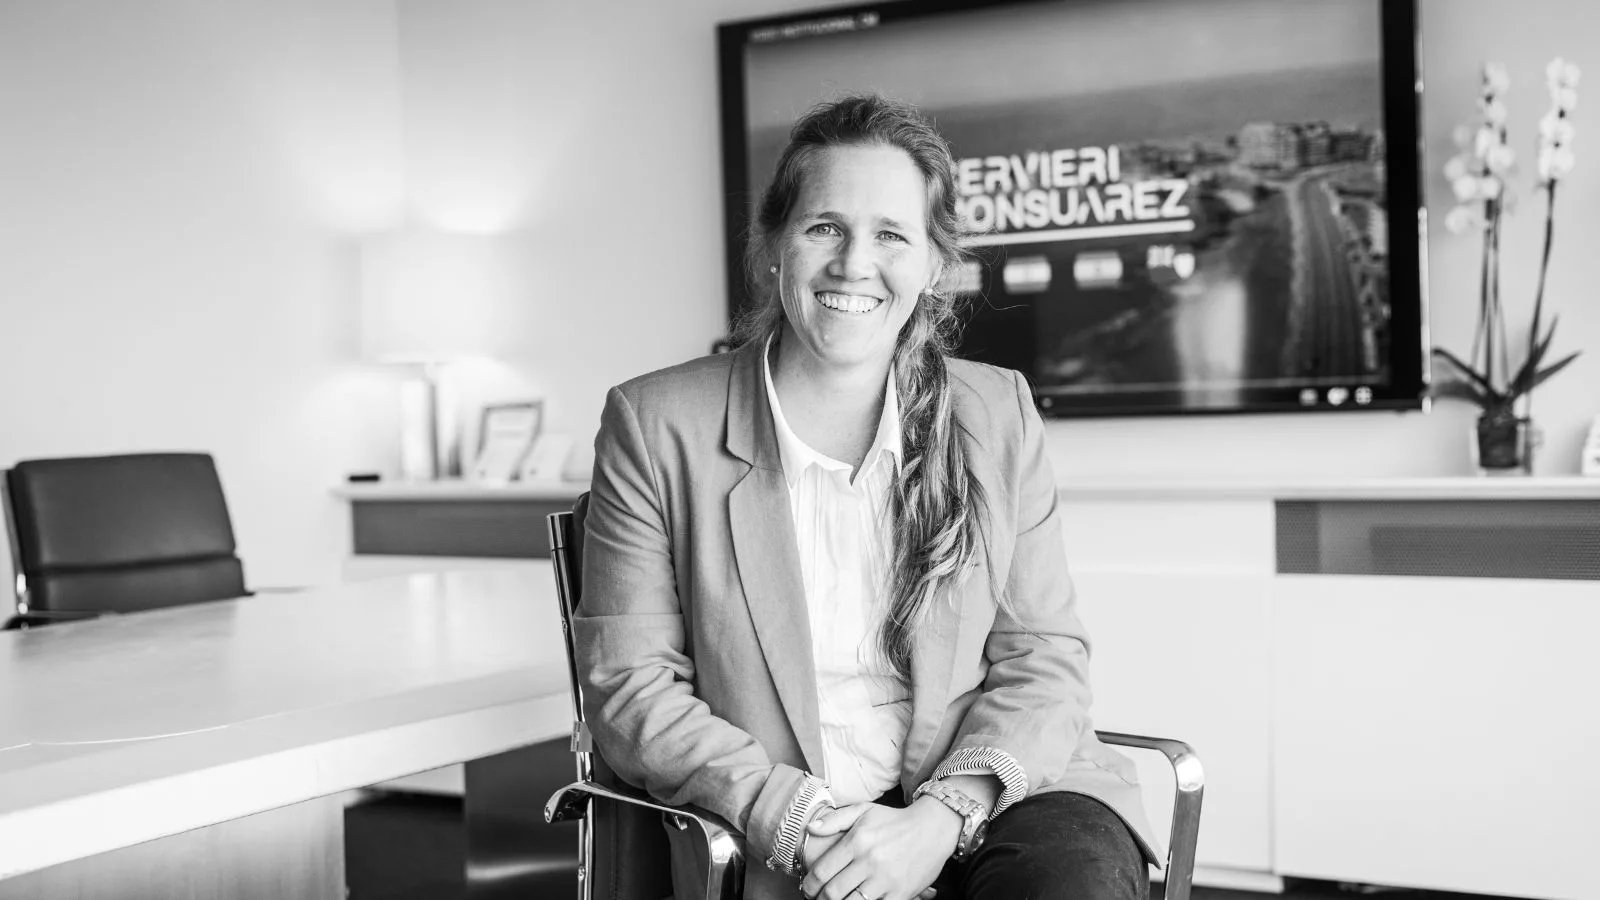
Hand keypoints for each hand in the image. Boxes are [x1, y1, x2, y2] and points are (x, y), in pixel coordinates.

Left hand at [800, 800, 959, 899]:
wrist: (933, 828)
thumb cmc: (895, 821)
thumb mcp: (864, 811)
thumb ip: (834, 819)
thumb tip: (810, 828)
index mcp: (857, 841)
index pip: (823, 871)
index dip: (809, 885)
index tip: (807, 889)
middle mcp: (870, 860)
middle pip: (833, 892)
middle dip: (820, 899)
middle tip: (818, 899)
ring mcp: (886, 879)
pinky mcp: (900, 893)